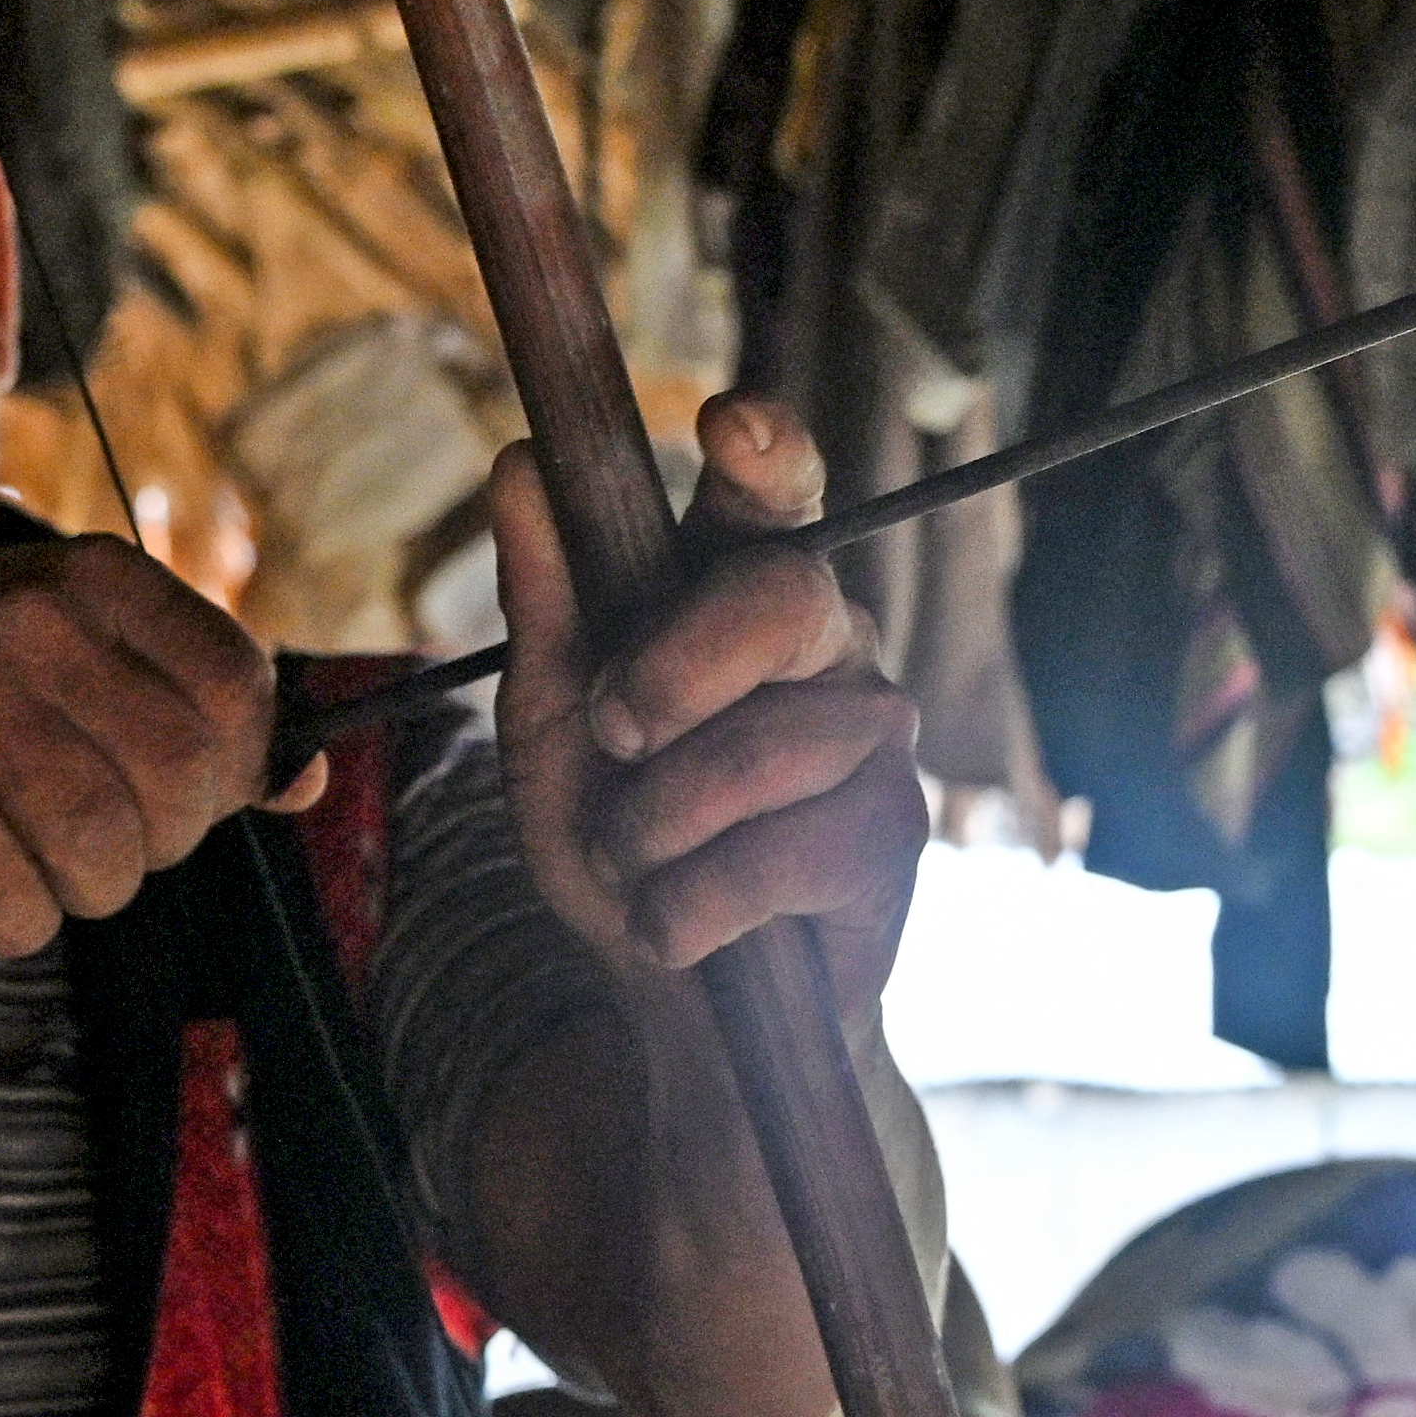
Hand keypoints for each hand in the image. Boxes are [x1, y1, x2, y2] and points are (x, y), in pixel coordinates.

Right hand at [0, 538, 317, 957]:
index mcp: (91, 571)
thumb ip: (192, 708)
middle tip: (99, 836)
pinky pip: (14, 903)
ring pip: (103, 854)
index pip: (238, 690)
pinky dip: (11, 920)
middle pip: (179, 786)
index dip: (231, 770)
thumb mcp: (75, 656)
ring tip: (37, 855)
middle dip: (157, 843)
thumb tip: (308, 782)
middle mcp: (25, 610)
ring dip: (86, 890)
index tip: (180, 793)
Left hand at [481, 395, 924, 989]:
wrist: (665, 991)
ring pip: (763, 748)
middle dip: (671, 673)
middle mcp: (825, 641)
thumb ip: (545, 602)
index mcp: (737, 590)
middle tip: (612, 735)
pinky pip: (779, 857)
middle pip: (783, 597)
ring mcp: (872, 736)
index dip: (768, 451)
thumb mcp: (548, 724)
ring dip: (654, 828)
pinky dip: (688, 907)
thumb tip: (523, 464)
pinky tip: (679, 926)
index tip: (727, 425)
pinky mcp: (892, 839)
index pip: (775, 494)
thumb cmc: (616, 834)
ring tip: (637, 863)